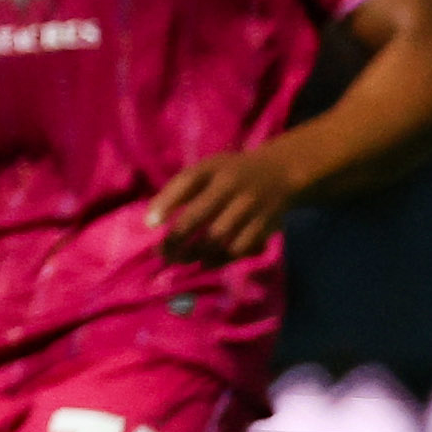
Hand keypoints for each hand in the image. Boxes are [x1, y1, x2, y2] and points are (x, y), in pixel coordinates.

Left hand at [147, 144, 302, 260]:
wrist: (281, 172)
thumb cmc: (230, 174)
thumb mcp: (206, 170)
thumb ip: (179, 190)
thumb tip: (150, 221)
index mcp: (213, 169)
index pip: (186, 183)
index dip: (165, 203)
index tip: (150, 224)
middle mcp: (231, 186)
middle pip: (198, 215)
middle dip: (176, 239)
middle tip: (163, 254)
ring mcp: (250, 206)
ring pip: (218, 237)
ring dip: (195, 253)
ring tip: (181, 260)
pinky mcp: (265, 224)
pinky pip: (239, 248)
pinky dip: (220, 259)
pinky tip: (207, 262)